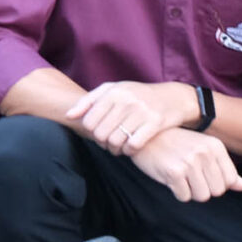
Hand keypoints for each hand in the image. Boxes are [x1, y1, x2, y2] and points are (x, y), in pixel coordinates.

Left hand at [67, 80, 192, 154]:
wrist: (173, 98)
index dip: (91, 132)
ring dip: (115, 149)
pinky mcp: (155, 123)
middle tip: (110, 143)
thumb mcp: (114, 91)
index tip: (100, 132)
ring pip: (115, 141)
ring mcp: (141, 111)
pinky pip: (133, 145)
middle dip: (103, 143)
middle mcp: (126, 100)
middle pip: (100, 134)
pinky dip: (129, 151)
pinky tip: (131, 148)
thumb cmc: (138, 95)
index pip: (88, 122)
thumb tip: (68, 115)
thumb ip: (89, 101)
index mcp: (114, 92)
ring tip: (119, 147)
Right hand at [130, 127, 241, 203]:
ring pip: (202, 196)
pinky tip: (170, 178)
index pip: (230, 180)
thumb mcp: (204, 151)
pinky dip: (177, 192)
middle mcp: (205, 153)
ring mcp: (190, 162)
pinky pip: (184, 197)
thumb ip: (226, 170)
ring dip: (191, 192)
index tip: (203, 174)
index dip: (216, 183)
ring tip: (181, 177)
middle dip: (204, 189)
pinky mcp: (174, 172)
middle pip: (217, 191)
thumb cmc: (176, 144)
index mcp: (216, 146)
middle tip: (189, 176)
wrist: (145, 137)